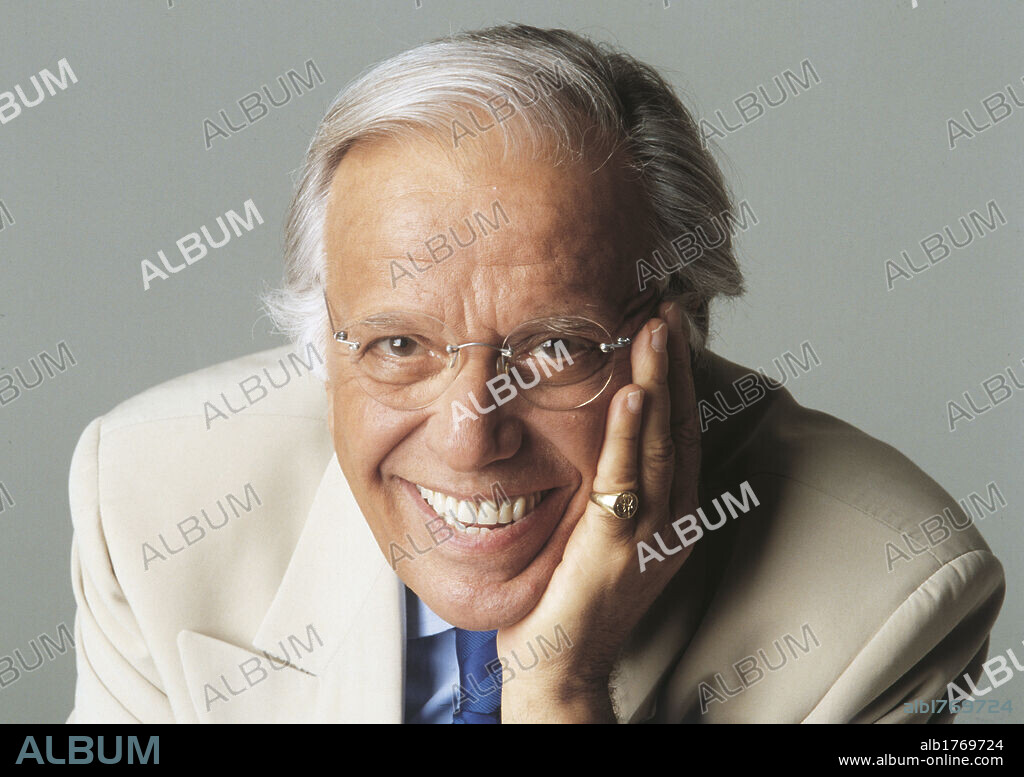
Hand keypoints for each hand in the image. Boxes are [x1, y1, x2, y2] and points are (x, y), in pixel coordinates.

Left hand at [497, 300, 701, 722]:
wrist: (559, 669)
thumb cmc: (567, 600)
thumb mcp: (595, 533)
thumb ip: (605, 487)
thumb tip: (595, 437)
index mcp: (670, 516)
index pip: (677, 433)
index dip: (676, 379)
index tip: (664, 330)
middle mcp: (672, 521)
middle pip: (680, 426)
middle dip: (675, 364)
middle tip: (666, 307)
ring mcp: (649, 535)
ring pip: (662, 443)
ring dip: (660, 380)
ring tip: (655, 326)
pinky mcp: (616, 548)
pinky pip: (626, 480)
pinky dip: (630, 433)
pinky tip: (632, 391)